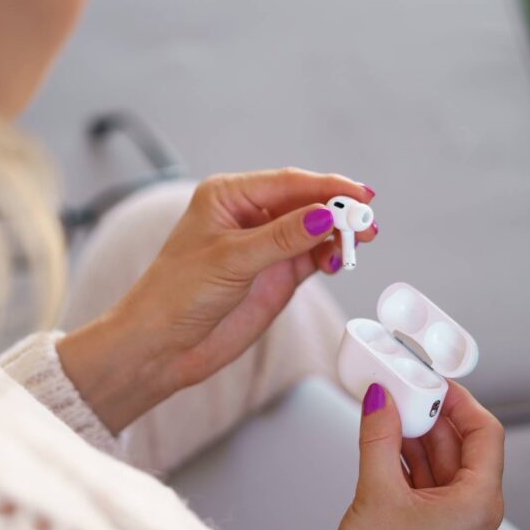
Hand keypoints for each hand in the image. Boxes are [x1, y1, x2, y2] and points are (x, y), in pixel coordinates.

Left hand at [56, 168, 376, 432]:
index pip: (288, 183)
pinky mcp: (276, 275)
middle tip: (367, 221)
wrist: (162, 346)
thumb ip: (281, 238)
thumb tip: (323, 216)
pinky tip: (339, 259)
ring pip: (314, 230)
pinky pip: (313, 256)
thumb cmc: (176, 294)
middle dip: (339, 210)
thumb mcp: (230, 260)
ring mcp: (265, 246)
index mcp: (229, 196)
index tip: (359, 195)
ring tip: (360, 242)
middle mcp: (249, 215)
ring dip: (339, 234)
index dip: (327, 187)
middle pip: (307, 203)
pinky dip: (330, 256)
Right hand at [319, 382, 504, 529]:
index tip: (433, 381)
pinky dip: (409, 466)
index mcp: (479, 505)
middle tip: (401, 392)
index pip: (486, 433)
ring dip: (416, 440)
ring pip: (443, 469)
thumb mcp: (375, 493)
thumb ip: (379, 437)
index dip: (460, 400)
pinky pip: (430, 490)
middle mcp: (476, 519)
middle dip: (431, 417)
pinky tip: (384, 449)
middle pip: (462, 449)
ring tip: (387, 415)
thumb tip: (381, 401)